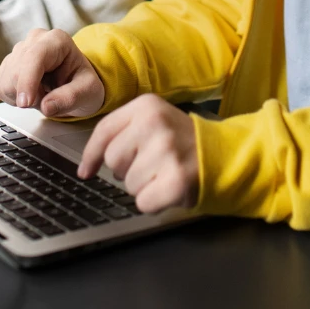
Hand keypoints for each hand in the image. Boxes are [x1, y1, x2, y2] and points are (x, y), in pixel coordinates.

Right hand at [0, 28, 104, 117]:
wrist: (74, 82)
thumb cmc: (82, 82)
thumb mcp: (89, 92)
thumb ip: (71, 98)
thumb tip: (47, 107)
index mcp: (57, 40)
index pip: (35, 56)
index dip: (27, 80)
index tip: (26, 103)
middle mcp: (35, 39)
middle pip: (17, 71)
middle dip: (30, 95)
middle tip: (49, 98)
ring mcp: (19, 50)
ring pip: (6, 81)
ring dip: (22, 96)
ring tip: (43, 93)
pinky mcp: (7, 64)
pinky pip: (0, 87)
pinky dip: (14, 97)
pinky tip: (31, 93)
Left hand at [78, 95, 199, 213]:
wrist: (223, 154)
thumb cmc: (181, 141)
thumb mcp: (153, 121)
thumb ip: (121, 133)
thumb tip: (86, 168)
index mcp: (146, 106)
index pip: (104, 132)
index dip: (91, 155)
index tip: (86, 171)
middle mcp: (155, 124)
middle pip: (112, 160)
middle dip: (126, 169)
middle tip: (150, 163)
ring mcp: (166, 151)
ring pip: (127, 184)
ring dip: (142, 186)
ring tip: (163, 173)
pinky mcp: (176, 179)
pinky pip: (143, 202)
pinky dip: (153, 202)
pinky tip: (167, 188)